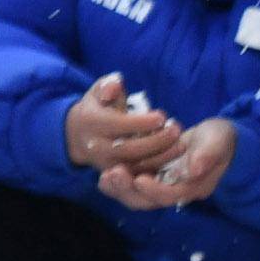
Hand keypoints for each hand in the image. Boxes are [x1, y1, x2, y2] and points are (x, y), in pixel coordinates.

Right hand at [64, 72, 179, 173]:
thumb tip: (115, 86)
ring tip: (181, 145)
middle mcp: (97, 147)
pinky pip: (139, 175)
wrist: (79, 135)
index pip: (119, 125)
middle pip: (129, 149)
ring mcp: (106, 164)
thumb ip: (108, 85)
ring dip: (161, 157)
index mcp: (93, 123)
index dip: (142, 123)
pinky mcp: (117, 175)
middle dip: (156, 141)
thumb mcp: (98, 90)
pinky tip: (174, 157)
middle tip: (177, 129)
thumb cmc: (98, 107)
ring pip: (136, 166)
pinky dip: (158, 168)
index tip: (162, 116)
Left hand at [100, 112, 237, 211]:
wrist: (217, 138)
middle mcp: (175, 192)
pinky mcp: (152, 177)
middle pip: (148, 201)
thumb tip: (193, 169)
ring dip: (119, 188)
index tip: (139, 179)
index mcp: (193, 187)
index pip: (170, 195)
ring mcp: (162, 186)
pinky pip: (132, 186)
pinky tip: (105, 172)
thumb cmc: (219, 140)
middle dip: (128, 190)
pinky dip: (118, 182)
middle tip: (112, 174)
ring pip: (137, 196)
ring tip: (105, 175)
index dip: (153, 190)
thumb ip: (207, 155)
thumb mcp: (217, 142)